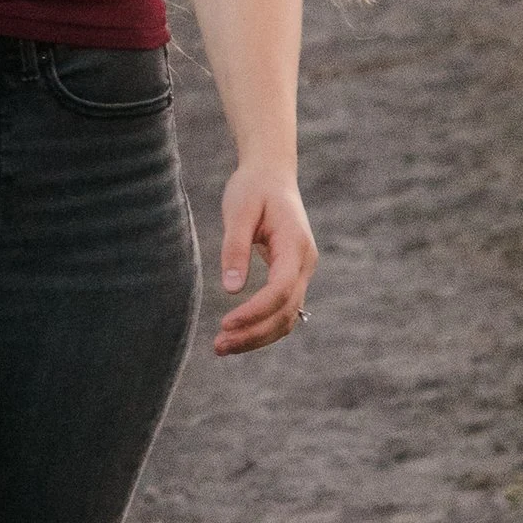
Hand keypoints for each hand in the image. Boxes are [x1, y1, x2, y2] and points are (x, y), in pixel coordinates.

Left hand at [213, 163, 315, 356]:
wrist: (271, 175)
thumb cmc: (252, 188)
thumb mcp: (238, 211)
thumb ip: (235, 248)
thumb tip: (231, 289)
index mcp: (295, 244)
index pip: (280, 289)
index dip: (255, 311)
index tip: (225, 323)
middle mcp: (304, 263)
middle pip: (286, 311)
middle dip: (253, 333)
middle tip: (217, 346)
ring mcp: (301, 272)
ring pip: (287, 318)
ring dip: (257, 337)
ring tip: (221, 347)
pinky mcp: (291, 277)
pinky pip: (282, 311)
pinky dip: (262, 328)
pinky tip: (237, 336)